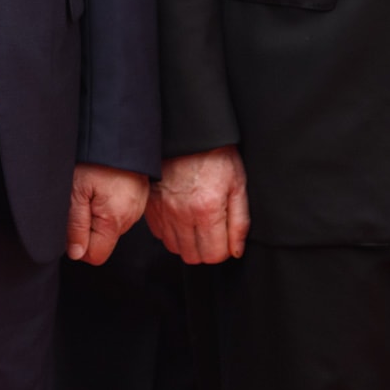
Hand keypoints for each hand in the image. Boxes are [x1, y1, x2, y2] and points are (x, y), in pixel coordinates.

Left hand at [66, 163, 151, 265]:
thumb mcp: (76, 191)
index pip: (95, 255)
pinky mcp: (137, 199)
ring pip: (109, 226)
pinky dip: (106, 203)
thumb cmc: (97, 158)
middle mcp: (129, 218)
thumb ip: (75, 225)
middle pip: (102, 241)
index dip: (77, 245)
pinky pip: (117, 212)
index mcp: (114, 220)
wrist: (120, 133)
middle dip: (86, 226)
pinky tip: (101, 185)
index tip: (70, 224)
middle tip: (79, 198)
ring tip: (90, 188)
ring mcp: (136, 209)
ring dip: (95, 213)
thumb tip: (76, 253)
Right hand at [146, 147, 249, 264]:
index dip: (223, 250)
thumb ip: (240, 222)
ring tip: (196, 225)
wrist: (186, 132)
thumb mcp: (238, 185)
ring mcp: (162, 210)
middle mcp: (181, 213)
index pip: (214, 255)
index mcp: (207, 210)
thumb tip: (235, 251)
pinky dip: (171, 232)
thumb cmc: (215, 155)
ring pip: (174, 248)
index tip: (225, 237)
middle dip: (206, 249)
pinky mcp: (150, 205)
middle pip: (193, 256)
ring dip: (188, 242)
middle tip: (212, 232)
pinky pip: (159, 234)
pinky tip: (181, 217)